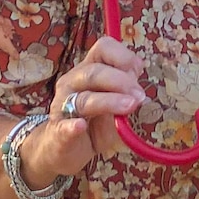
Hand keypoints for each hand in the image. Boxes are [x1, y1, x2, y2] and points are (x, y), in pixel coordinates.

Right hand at [19, 36, 146, 187]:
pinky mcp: (58, 133)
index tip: (138, 72)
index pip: (103, 48)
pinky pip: (63, 127)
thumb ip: (126, 94)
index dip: (123, 56)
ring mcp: (62, 107)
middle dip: (121, 81)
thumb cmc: (94, 122)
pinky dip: (72, 126)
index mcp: (88, 69)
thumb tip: (140, 91)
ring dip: (109, 101)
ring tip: (129, 106)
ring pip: (84, 99)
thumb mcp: (114, 105)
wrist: (62, 150)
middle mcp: (72, 82)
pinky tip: (81, 126)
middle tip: (140, 96)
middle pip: (95, 72)